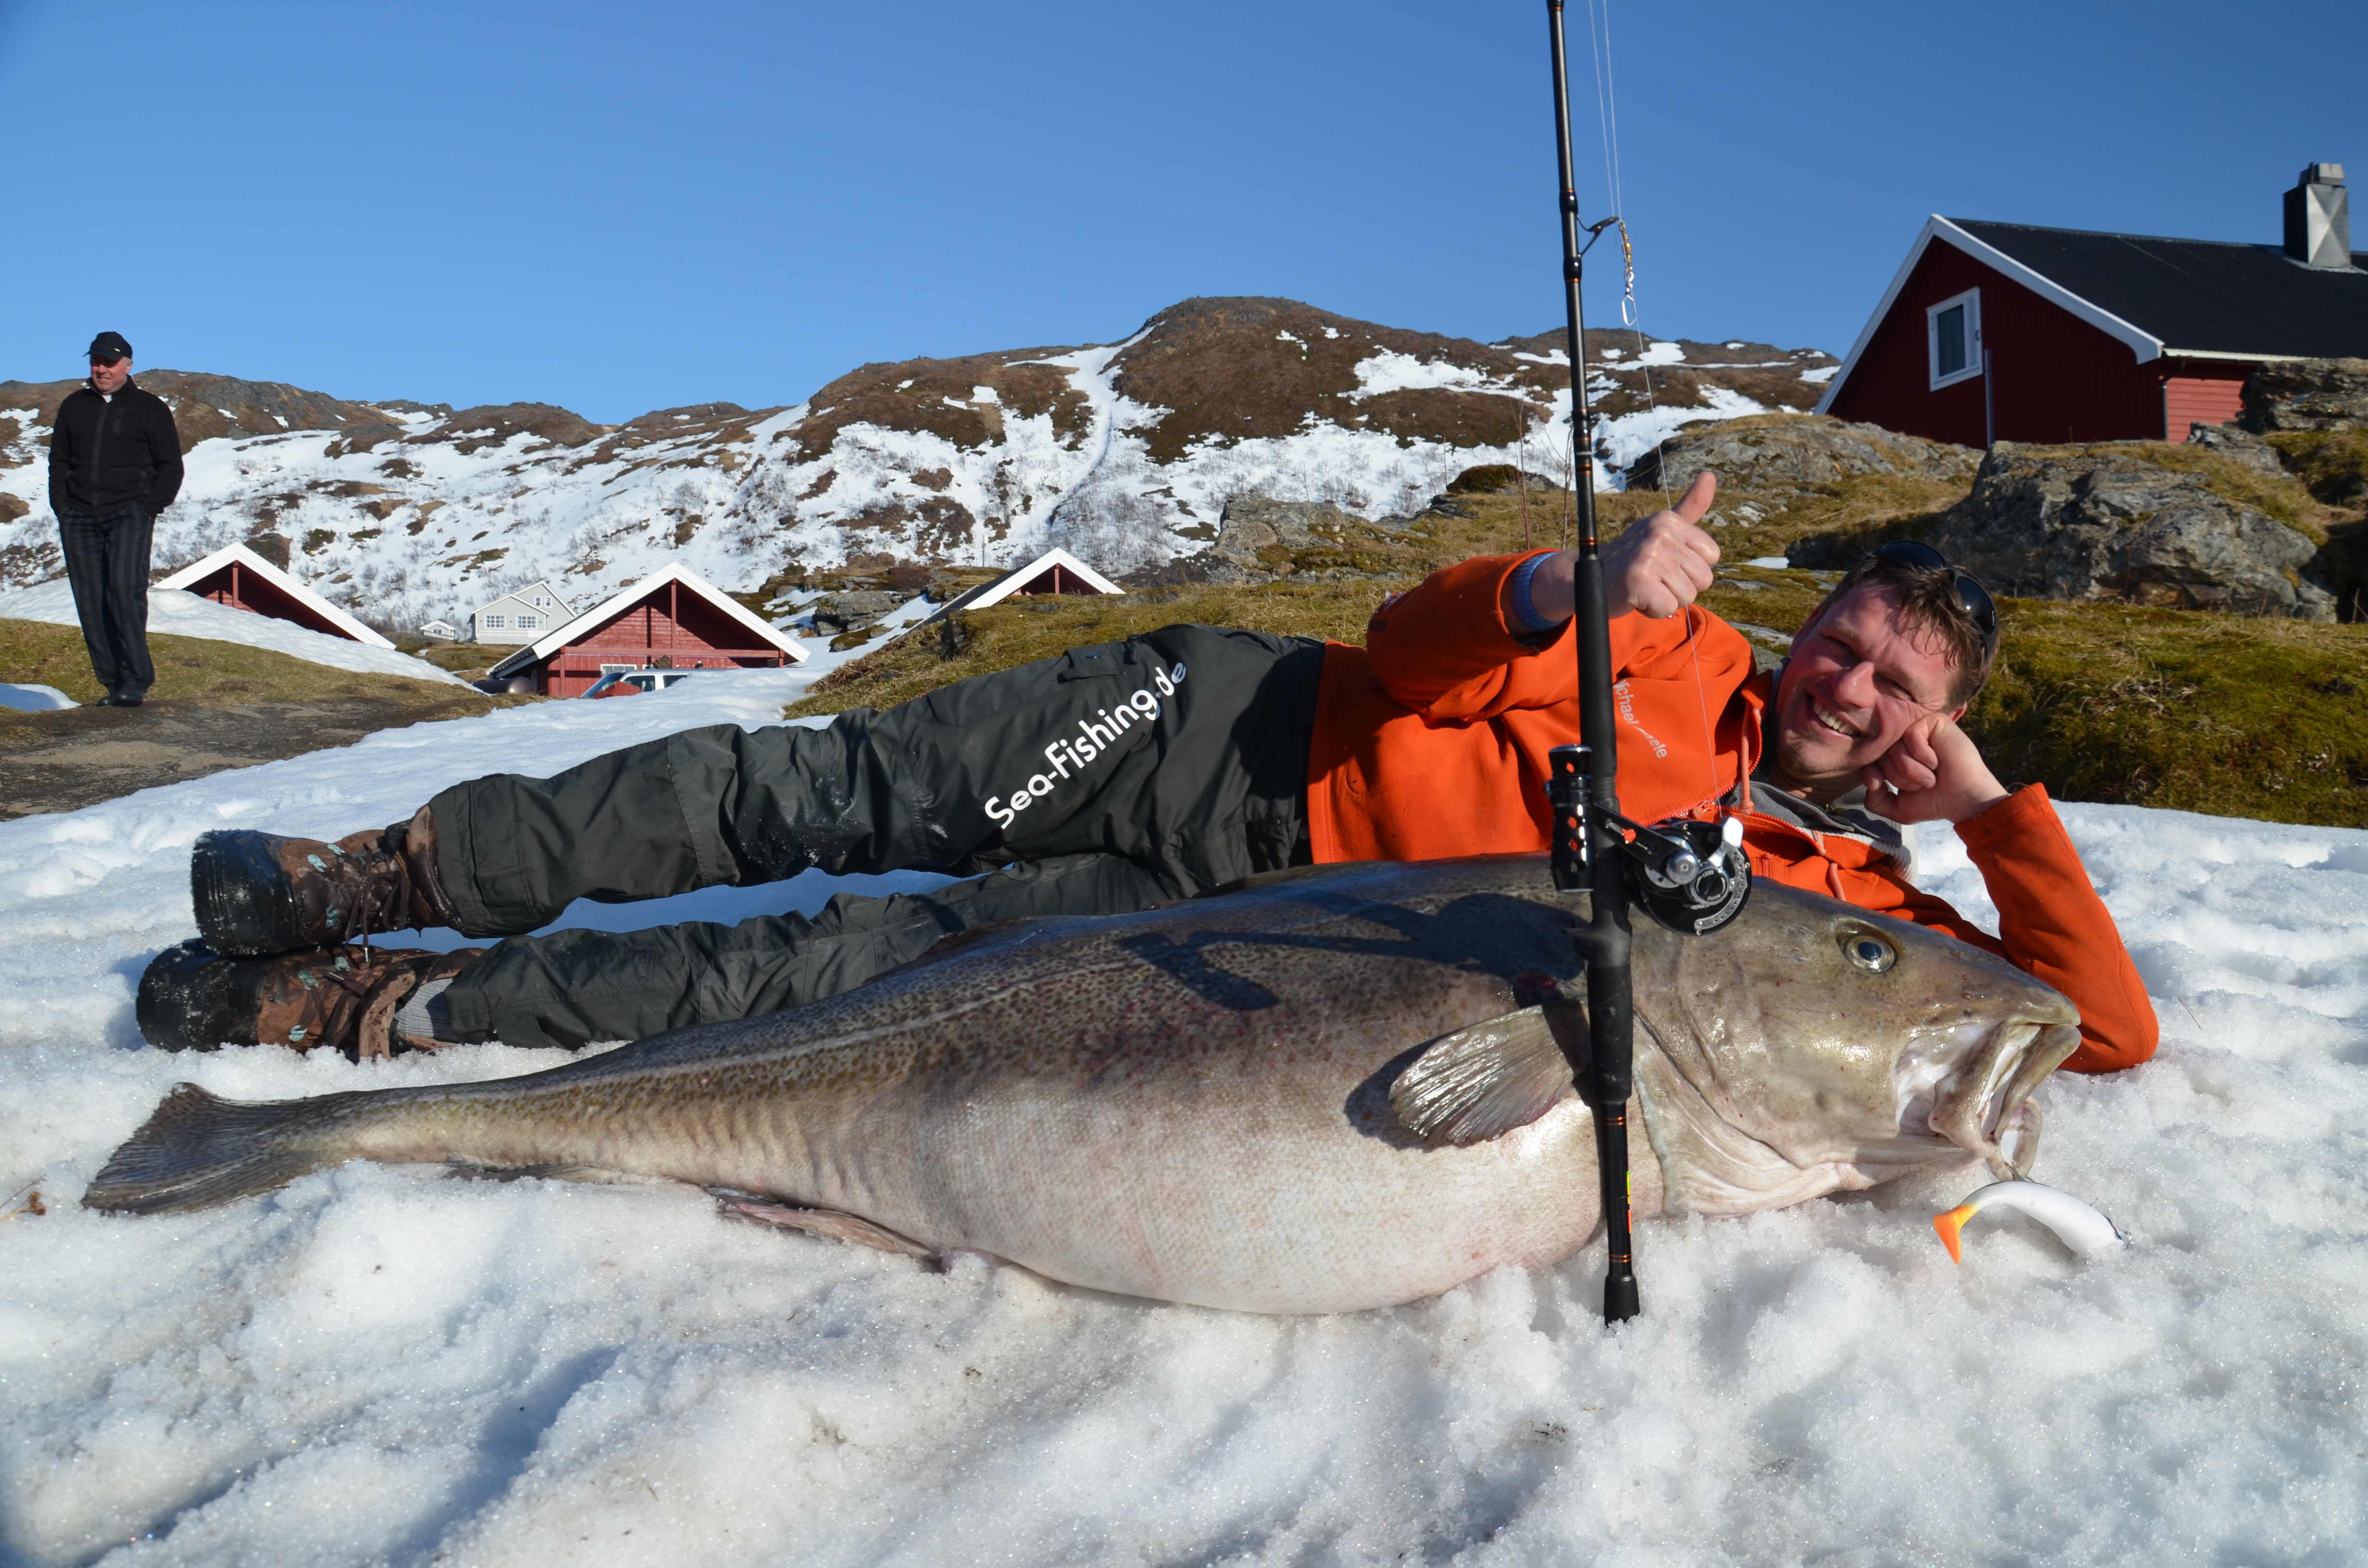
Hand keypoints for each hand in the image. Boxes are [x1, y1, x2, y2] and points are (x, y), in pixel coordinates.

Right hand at [1514, 471, 1720, 624]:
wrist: (1587, 576)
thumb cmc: (1633, 557)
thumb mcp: (1663, 528)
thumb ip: (1690, 507)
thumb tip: (1710, 475)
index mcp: (1670, 521)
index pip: (1712, 556)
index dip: (1691, 568)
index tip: (1666, 564)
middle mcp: (1661, 534)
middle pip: (1704, 579)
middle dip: (1680, 587)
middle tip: (1654, 579)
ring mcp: (1649, 556)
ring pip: (1687, 595)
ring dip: (1666, 599)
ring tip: (1645, 587)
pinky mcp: (1638, 581)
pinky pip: (1668, 608)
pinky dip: (1653, 610)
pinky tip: (1637, 598)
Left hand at [1859, 711, 2010, 824]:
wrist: (1963, 799)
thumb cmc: (1934, 802)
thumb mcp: (1898, 808)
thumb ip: (1875, 801)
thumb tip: (1870, 782)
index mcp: (1896, 759)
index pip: (1870, 761)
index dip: (1872, 775)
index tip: (1881, 786)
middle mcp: (1904, 743)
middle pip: (1881, 756)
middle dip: (1900, 777)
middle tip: (1923, 784)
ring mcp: (1918, 731)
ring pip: (1895, 748)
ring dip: (1914, 770)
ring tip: (1932, 775)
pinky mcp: (1933, 722)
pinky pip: (1912, 735)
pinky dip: (1924, 755)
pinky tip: (1938, 761)